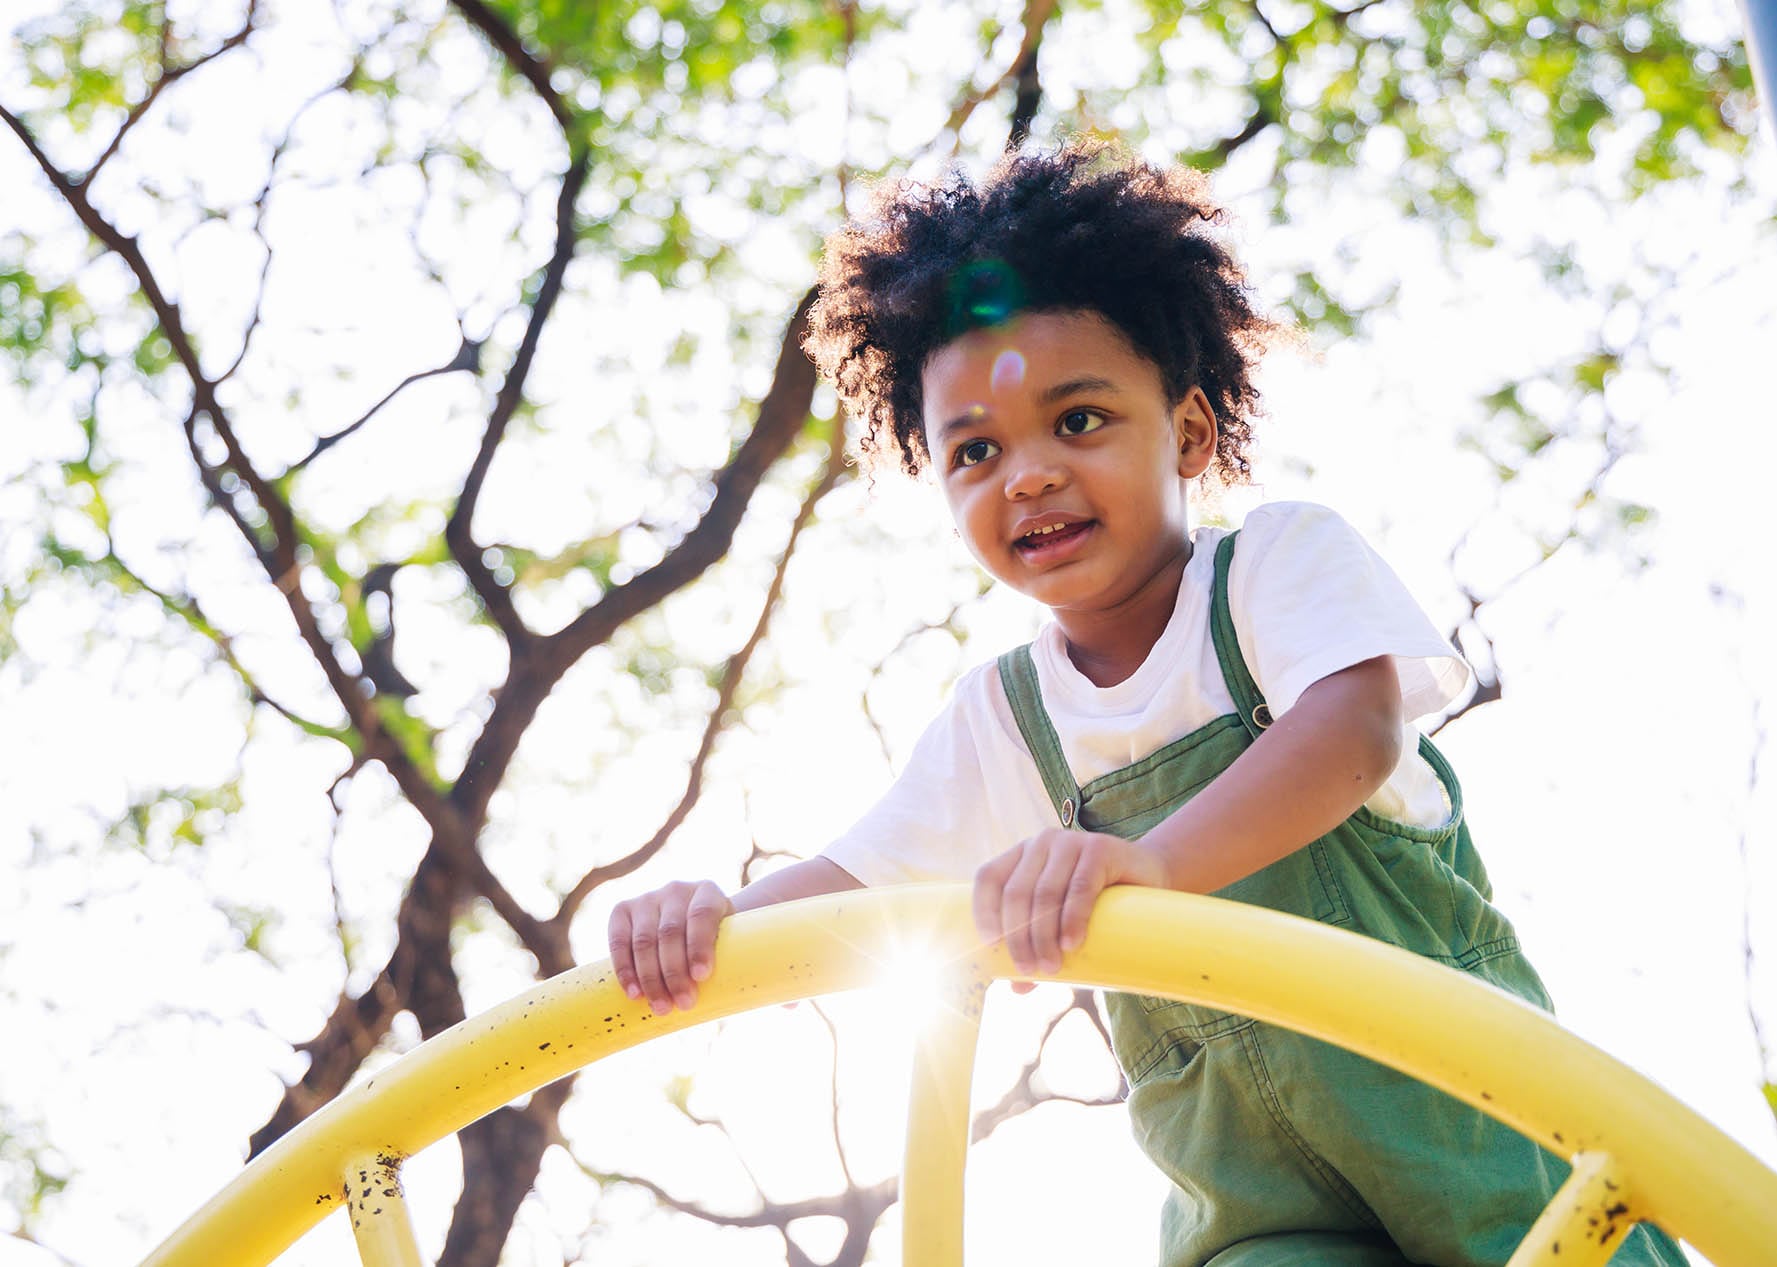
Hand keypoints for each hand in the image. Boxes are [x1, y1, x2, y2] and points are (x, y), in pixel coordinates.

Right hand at [607, 880, 733, 1014]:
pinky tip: (634, 993)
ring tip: (662, 1006)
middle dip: (675, 973)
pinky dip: (625, 970)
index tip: (702, 977)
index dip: (700, 945)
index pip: (702, 914)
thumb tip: (763, 996)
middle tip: (684, 1004)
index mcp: (708, 892)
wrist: (691, 924)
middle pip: (671, 932)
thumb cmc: (718, 941)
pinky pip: (619, 941)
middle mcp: (676, 890)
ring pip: (645, 941)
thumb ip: (738, 957)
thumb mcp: (730, 940)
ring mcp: (647, 898)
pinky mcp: (622, 910)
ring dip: (651, 978)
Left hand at [973, 829, 1165, 976]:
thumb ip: (1039, 947)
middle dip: (1018, 936)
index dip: (984, 911)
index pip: (989, 878)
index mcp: (1023, 855)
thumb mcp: (1061, 923)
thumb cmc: (1098, 905)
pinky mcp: (1100, 849)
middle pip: (1017, 893)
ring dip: (1044, 935)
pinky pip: (1080, 887)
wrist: (1148, 879)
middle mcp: (1041, 843)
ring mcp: (1070, 843)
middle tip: (1029, 970)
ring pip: (1045, 893)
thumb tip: (1017, 987)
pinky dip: (1073, 918)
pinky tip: (1072, 943)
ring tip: (1052, 967)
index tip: (992, 947)